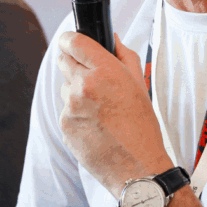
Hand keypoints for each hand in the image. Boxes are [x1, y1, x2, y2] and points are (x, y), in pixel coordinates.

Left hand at [56, 31, 173, 197]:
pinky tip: (96, 126)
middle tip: (89, 75)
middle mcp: (83, 87)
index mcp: (105, 72)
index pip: (74, 42)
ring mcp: (70, 108)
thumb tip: (111, 39)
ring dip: (76, 92)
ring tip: (100, 109)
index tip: (69, 40)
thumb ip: (124, 55)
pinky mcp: (64, 127)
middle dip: (73, 63)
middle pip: (63, 61)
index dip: (70, 38)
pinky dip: (77, 115)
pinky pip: (66, 112)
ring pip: (65, 89)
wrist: (137, 167)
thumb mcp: (139, 84)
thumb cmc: (143, 128)